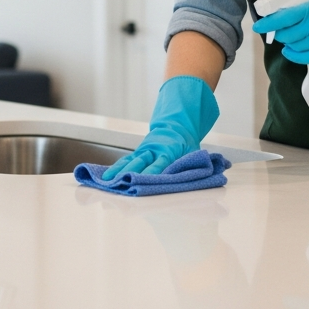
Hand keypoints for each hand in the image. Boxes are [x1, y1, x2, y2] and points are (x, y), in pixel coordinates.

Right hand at [102, 76, 219, 178]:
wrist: (176, 125)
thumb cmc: (186, 143)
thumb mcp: (193, 153)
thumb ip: (193, 165)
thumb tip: (203, 174)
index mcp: (168, 150)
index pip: (159, 164)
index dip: (152, 173)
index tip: (144, 181)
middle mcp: (153, 150)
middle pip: (138, 163)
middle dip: (128, 173)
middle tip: (118, 183)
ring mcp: (144, 151)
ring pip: (128, 161)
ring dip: (117, 172)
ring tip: (105, 181)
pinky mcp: (138, 153)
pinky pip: (125, 161)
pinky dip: (115, 169)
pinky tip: (105, 177)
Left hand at [250, 0, 308, 78]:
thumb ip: (299, 3)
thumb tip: (273, 11)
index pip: (286, 16)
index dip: (269, 23)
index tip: (257, 26)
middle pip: (288, 35)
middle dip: (279, 35)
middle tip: (278, 33)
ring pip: (295, 46)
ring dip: (289, 44)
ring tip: (292, 39)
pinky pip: (304, 57)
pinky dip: (294, 55)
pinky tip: (291, 51)